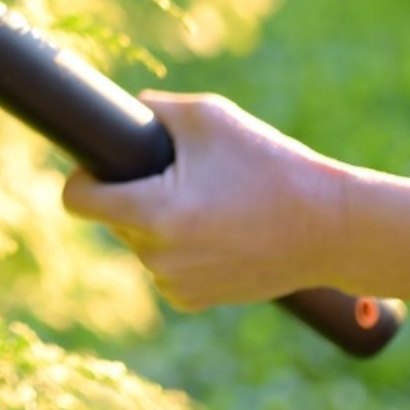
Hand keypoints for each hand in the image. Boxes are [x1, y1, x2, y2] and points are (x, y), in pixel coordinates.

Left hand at [62, 90, 349, 311]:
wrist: (331, 228)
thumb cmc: (269, 164)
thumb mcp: (209, 117)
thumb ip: (152, 109)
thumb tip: (118, 112)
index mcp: (154, 213)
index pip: (78, 201)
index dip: (82, 177)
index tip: (97, 164)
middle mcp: (157, 256)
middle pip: (112, 218)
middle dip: (132, 193)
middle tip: (178, 175)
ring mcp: (175, 283)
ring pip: (139, 242)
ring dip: (156, 221)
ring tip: (206, 200)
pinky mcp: (194, 300)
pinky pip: (164, 265)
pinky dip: (178, 247)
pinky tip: (215, 229)